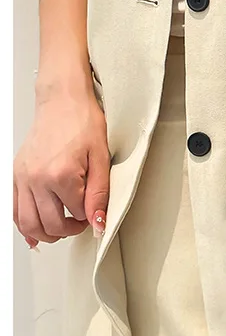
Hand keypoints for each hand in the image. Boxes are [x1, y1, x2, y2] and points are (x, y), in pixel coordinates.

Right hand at [14, 84, 109, 249]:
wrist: (62, 101)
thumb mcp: (101, 158)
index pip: (77, 213)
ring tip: (62, 228)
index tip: (94, 210)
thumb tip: (98, 221)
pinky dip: (23, 225)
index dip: (89, 215)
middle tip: (81, 222)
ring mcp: (23, 178)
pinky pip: (13, 210)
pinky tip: (34, 231)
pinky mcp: (15, 175)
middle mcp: (37, 179)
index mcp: (61, 175)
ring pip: (28, 223)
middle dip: (69, 230)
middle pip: (51, 224)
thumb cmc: (83, 122)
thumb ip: (100, 193)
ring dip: (46, 234)